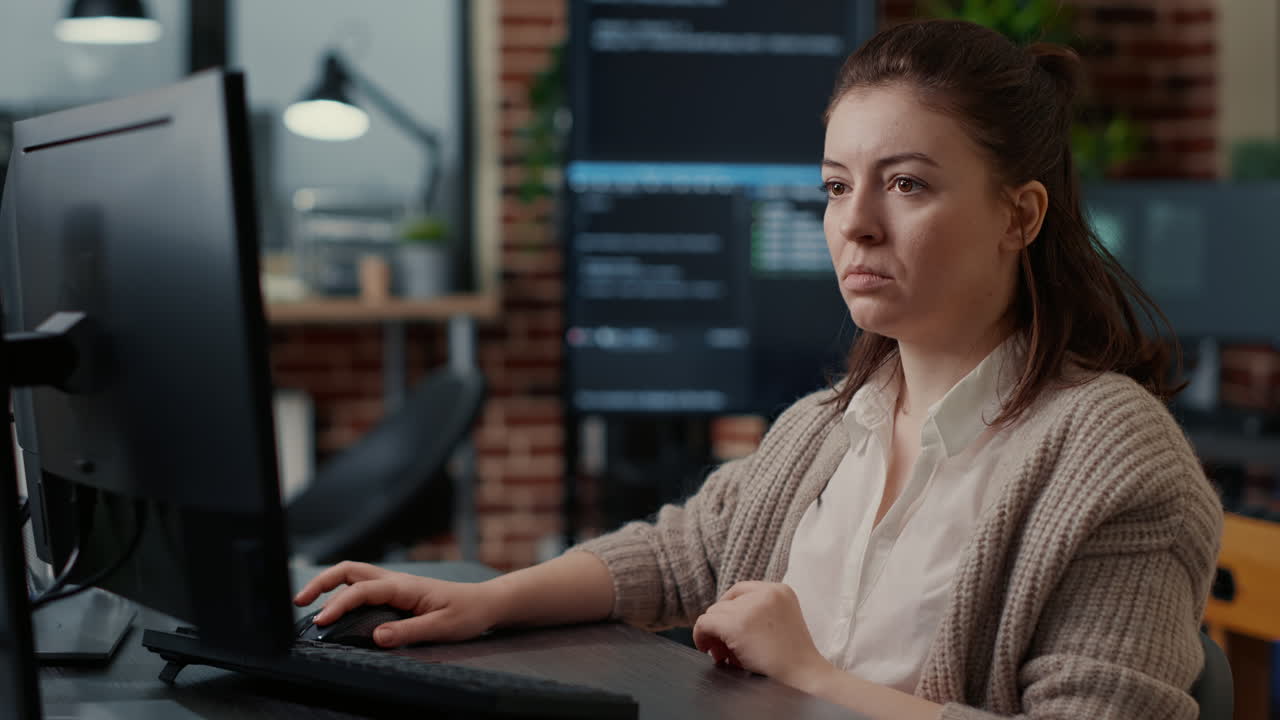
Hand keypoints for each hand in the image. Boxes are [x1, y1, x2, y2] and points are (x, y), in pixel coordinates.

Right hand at [293, 561, 502, 647]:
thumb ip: (409, 631)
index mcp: (404, 587)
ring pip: (354, 575)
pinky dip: (342, 591)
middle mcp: (396, 581)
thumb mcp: (442, 627)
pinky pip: (363, 586)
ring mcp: (395, 585)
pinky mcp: (397, 593)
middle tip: (299, 600)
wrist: (485, 603)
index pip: (361, 591)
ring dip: (329, 584)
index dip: (338, 605)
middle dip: (321, 582)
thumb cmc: (467, 614)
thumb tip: (377, 637)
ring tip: (308, 604)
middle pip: (349, 570)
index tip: (321, 623)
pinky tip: (335, 608)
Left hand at [692, 581, 833, 691]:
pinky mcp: (736, 625)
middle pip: (725, 603)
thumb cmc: (792, 659)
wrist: (804, 677)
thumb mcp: (780, 621)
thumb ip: (756, 613)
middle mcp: (765, 593)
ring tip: (724, 655)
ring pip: (713, 613)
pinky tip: (707, 649)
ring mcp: (750, 608)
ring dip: (714, 635)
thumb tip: (718, 619)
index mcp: (780, 590)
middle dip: (721, 626)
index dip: (728, 609)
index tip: (726, 628)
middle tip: (725, 649)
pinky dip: (701, 636)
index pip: (740, 591)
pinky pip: (704, 624)